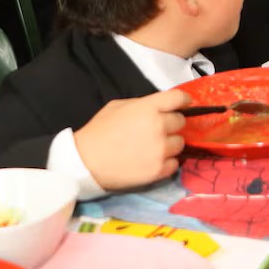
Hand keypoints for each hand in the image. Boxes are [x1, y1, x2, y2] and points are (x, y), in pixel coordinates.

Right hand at [73, 88, 189, 191]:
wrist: (85, 163)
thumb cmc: (99, 132)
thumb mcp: (118, 107)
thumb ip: (142, 104)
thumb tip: (160, 107)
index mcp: (149, 108)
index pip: (179, 98)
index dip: (183, 101)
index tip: (183, 105)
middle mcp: (159, 127)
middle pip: (181, 121)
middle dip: (172, 124)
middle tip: (159, 130)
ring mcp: (160, 150)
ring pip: (180, 143)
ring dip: (170, 144)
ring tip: (154, 147)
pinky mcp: (159, 170)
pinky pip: (175, 163)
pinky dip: (167, 162)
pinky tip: (152, 160)